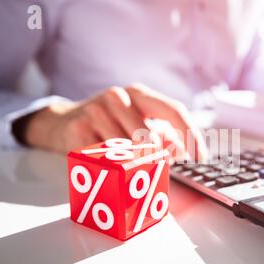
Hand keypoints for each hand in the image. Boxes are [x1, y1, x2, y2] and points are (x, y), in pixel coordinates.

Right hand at [15, 84, 205, 159]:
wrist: (63, 122)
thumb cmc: (109, 124)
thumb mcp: (135, 121)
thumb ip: (160, 133)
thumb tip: (180, 151)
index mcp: (138, 93)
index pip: (173, 110)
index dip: (190, 135)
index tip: (200, 156)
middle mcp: (118, 96)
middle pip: (150, 137)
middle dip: (157, 158)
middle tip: (153, 170)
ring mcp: (96, 110)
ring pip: (128, 150)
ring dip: (132, 165)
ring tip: (125, 166)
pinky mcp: (78, 129)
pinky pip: (105, 158)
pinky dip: (111, 167)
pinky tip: (108, 165)